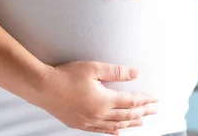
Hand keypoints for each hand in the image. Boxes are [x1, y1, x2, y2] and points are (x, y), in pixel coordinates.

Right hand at [37, 61, 157, 134]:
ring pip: (115, 125)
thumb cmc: (65, 76)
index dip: (145, 101)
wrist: (42, 87)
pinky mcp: (79, 124)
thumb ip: (116, 72)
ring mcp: (89, 121)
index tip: (155, 100)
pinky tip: (118, 132)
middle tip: (154, 112)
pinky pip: (101, 131)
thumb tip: (135, 74)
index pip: (131, 102)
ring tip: (142, 123)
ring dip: (130, 124)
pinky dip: (113, 131)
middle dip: (143, 113)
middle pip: (127, 115)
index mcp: (104, 100)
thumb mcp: (93, 68)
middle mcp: (99, 114)